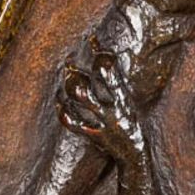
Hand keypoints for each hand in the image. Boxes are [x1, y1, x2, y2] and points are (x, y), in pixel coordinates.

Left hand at [57, 51, 145, 165]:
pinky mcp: (94, 135)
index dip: (100, 53)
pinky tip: (59, 102)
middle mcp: (112, 107)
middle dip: (76, 71)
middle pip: (89, 83)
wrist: (135, 155)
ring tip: (66, 77)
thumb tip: (121, 58)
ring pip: (81, 98)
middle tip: (69, 61)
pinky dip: (63, 111)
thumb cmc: (132, 124)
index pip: (110, 69)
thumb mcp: (131, 102)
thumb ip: (121, 84)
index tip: (92, 39)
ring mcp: (102, 121)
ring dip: (70, 86)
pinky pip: (73, 122)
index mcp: (123, 96)